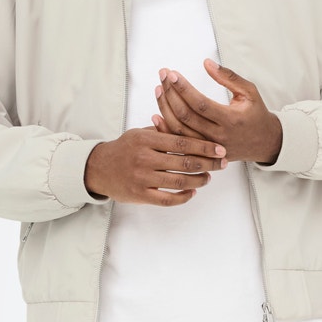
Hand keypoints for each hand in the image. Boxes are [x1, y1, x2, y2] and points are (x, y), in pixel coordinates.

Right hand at [85, 126, 226, 204]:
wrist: (98, 168)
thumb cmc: (124, 149)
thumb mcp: (139, 134)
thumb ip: (162, 131)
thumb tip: (190, 123)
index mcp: (146, 140)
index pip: (182, 142)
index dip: (204, 146)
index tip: (220, 149)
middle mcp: (144, 158)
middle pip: (184, 162)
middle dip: (208, 163)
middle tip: (222, 163)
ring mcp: (142, 178)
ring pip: (179, 182)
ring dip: (199, 181)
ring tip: (208, 177)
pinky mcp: (140, 195)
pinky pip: (167, 199)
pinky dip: (183, 197)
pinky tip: (192, 192)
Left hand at [150, 60, 283, 165]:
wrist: (264, 143)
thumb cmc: (256, 114)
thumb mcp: (249, 92)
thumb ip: (228, 77)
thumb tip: (206, 63)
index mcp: (230, 120)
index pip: (200, 104)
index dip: (183, 89)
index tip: (172, 74)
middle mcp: (218, 136)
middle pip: (186, 116)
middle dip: (171, 94)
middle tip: (163, 75)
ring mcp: (209, 148)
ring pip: (180, 130)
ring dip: (165, 109)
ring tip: (159, 89)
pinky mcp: (203, 153)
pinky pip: (179, 142)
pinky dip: (166, 129)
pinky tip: (157, 114)